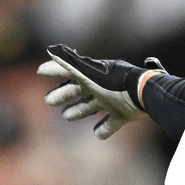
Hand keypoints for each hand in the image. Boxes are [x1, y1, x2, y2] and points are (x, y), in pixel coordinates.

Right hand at [37, 44, 155, 139]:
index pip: (69, 71)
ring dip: (79, 110)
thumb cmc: (114, 83)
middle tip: (48, 101)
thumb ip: (70, 64)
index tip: (40, 71)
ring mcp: (113, 100)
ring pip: (92, 106)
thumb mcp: (89, 73)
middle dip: (63, 94)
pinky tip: (97, 134)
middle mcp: (102, 86)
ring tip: (67, 116)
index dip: (55, 70)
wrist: (143, 94)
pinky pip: (112, 123)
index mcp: (93, 74)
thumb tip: (51, 50)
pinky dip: (104, 129)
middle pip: (79, 90)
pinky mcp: (124, 114)